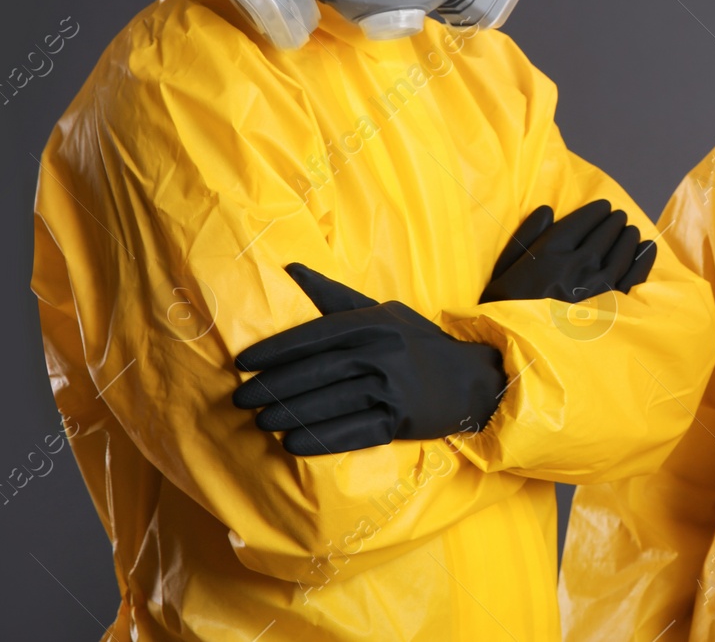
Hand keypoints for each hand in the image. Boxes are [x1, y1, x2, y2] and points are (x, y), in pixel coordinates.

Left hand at [233, 264, 506, 454]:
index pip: (315, 334)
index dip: (276, 350)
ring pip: (331, 402)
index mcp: (374, 323)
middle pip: (318, 371)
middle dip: (275, 386)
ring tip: (260, 421)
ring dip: (291, 414)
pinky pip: (354, 432)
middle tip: (242, 398)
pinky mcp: (401, 419)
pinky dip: (321, 439)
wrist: (473, 379)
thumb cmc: (418, 343)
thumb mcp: (384, 312)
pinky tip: (292, 444)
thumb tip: (291, 270)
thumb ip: (335, 296)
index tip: (243, 363)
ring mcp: (393, 388)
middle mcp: (383, 353)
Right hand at [482, 199, 656, 303]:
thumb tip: (547, 209)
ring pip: (621, 253)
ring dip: (627, 238)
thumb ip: (526, 236)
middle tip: (618, 216)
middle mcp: (576, 266)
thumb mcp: (504, 269)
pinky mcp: (610, 308)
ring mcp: (597, 288)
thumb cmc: (504, 309)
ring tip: (630, 230)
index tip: (603, 206)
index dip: (594, 212)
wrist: (515, 351)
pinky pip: (633, 277)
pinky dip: (642, 260)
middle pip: (604, 235)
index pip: (580, 222)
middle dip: (613, 222)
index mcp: (550, 253)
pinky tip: (647, 248)